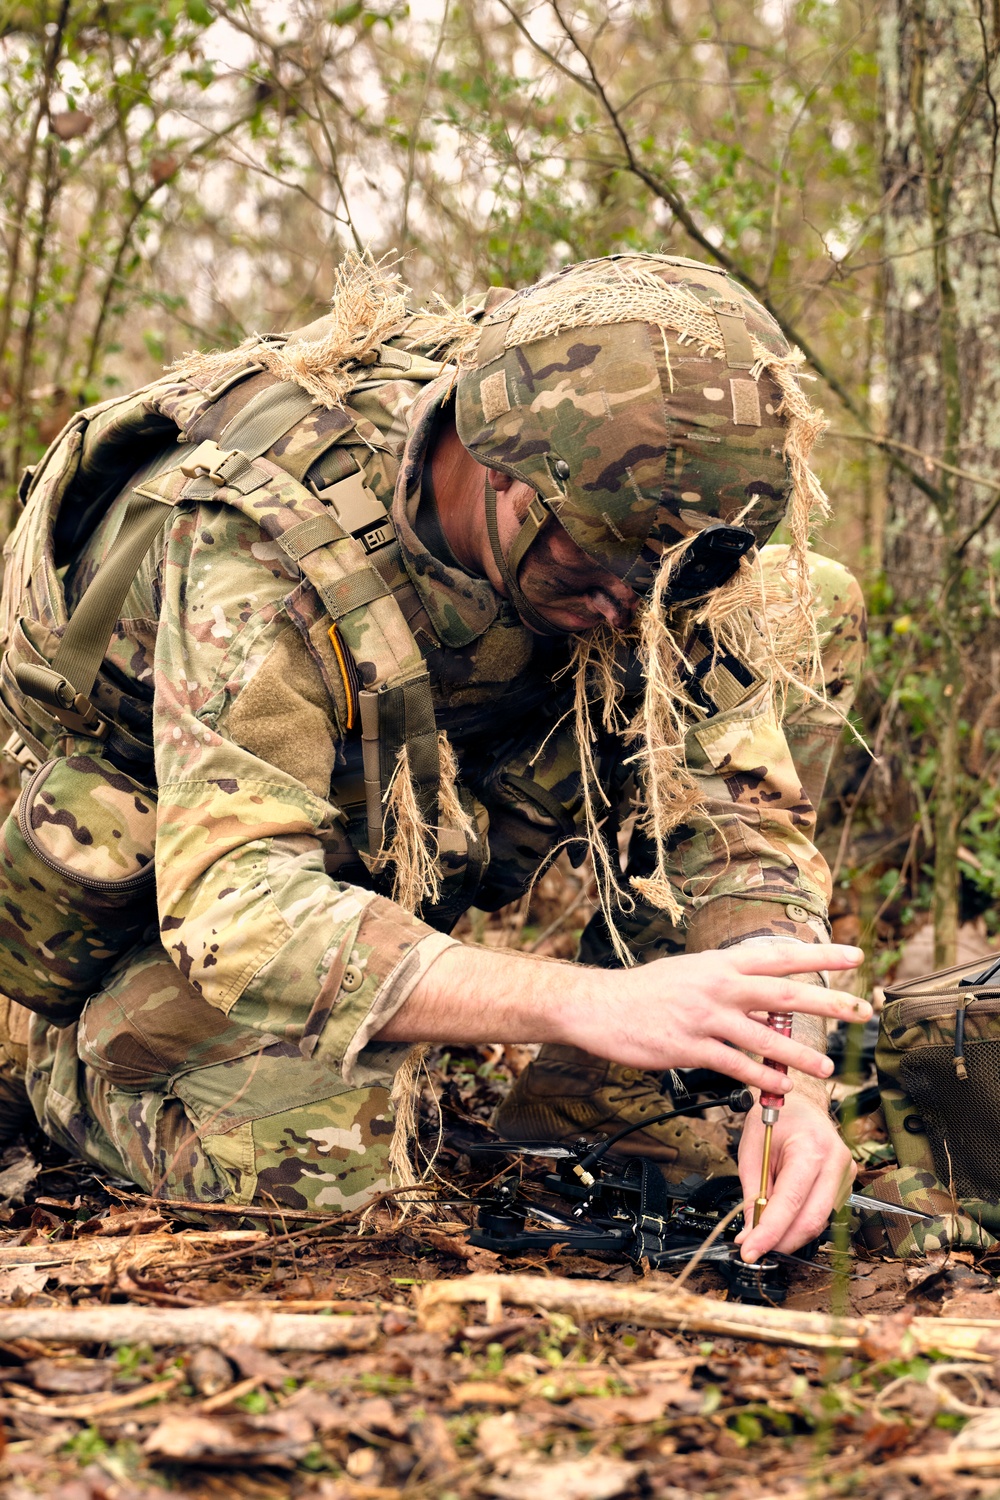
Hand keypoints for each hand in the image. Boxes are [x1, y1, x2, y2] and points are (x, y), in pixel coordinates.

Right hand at [570, 941, 868, 1093]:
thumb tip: (769, 991)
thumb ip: (731, 980)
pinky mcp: (688, 1047)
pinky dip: (760, 1078)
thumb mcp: (693, 972)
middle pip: (783, 993)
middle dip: (828, 1002)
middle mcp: (718, 985)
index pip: (780, 956)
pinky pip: (733, 1065)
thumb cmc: (648, 991)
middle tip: (862, 1010)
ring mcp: (704, 1016)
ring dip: (799, 1055)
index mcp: (721, 963)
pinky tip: (780, 1088)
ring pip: (763, 1036)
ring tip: (826, 1070)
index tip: (855, 956)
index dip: (820, 956)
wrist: (599, 1006)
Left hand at [734, 1093, 853, 1261]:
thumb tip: (751, 1232)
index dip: (769, 1233)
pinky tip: (783, 1218)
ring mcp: (846, 1173)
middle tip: (755, 1248)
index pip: (790, 1203)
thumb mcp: (752, 1151)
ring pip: (819, 1221)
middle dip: (781, 1241)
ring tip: (765, 1230)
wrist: (800, 1103)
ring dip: (790, 1234)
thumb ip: (752, 1194)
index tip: (750, 1251)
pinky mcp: (847, 1182)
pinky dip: (801, 1221)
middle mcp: (835, 1161)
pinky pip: (824, 1212)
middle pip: (811, 1220)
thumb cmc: (775, 1120)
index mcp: (810, 1147)